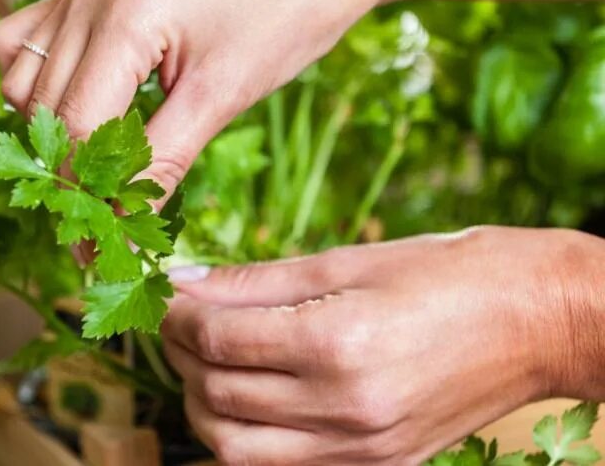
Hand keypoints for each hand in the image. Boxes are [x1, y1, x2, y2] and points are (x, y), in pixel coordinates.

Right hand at [0, 0, 408, 201]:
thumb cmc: (288, 16)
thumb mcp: (223, 97)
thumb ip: (160, 163)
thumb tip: (121, 229)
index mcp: (129, 8)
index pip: (77, 122)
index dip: (83, 190)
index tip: (94, 245)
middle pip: (45, 104)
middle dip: (69, 166)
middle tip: (101, 215)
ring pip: (24, 73)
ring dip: (52, 124)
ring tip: (98, 159)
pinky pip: (30, 37)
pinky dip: (45, 81)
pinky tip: (86, 103)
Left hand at [161, 227, 604, 464]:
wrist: (537, 321)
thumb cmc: (449, 273)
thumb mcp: (348, 260)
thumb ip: (257, 280)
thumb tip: (187, 282)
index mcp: (338, 342)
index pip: (219, 340)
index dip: (178, 316)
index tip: (168, 295)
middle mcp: (346, 407)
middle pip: (218, 396)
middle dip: (181, 358)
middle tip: (180, 325)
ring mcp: (362, 448)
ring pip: (236, 449)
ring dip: (203, 406)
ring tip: (206, 365)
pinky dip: (247, 438)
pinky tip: (248, 399)